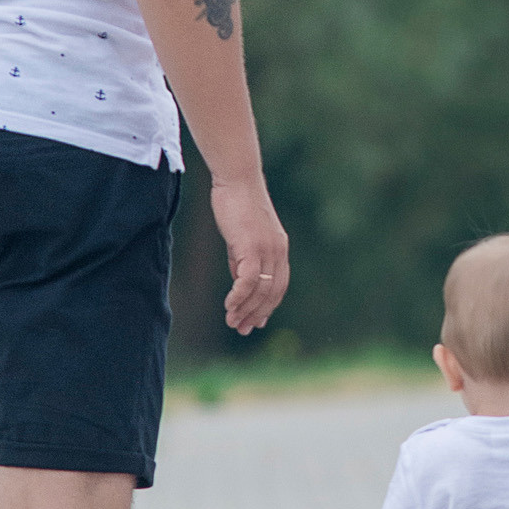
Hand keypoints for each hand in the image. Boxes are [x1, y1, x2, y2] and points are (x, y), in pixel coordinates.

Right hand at [210, 172, 289, 334]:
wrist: (237, 180)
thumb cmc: (236, 205)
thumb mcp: (242, 238)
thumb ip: (243, 261)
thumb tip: (241, 286)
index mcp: (279, 249)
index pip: (278, 286)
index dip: (267, 307)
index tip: (254, 322)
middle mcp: (278, 251)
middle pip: (271, 293)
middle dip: (256, 314)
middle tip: (241, 328)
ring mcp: (267, 249)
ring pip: (260, 290)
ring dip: (245, 310)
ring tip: (232, 322)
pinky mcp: (252, 247)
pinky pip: (248, 281)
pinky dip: (239, 297)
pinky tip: (229, 306)